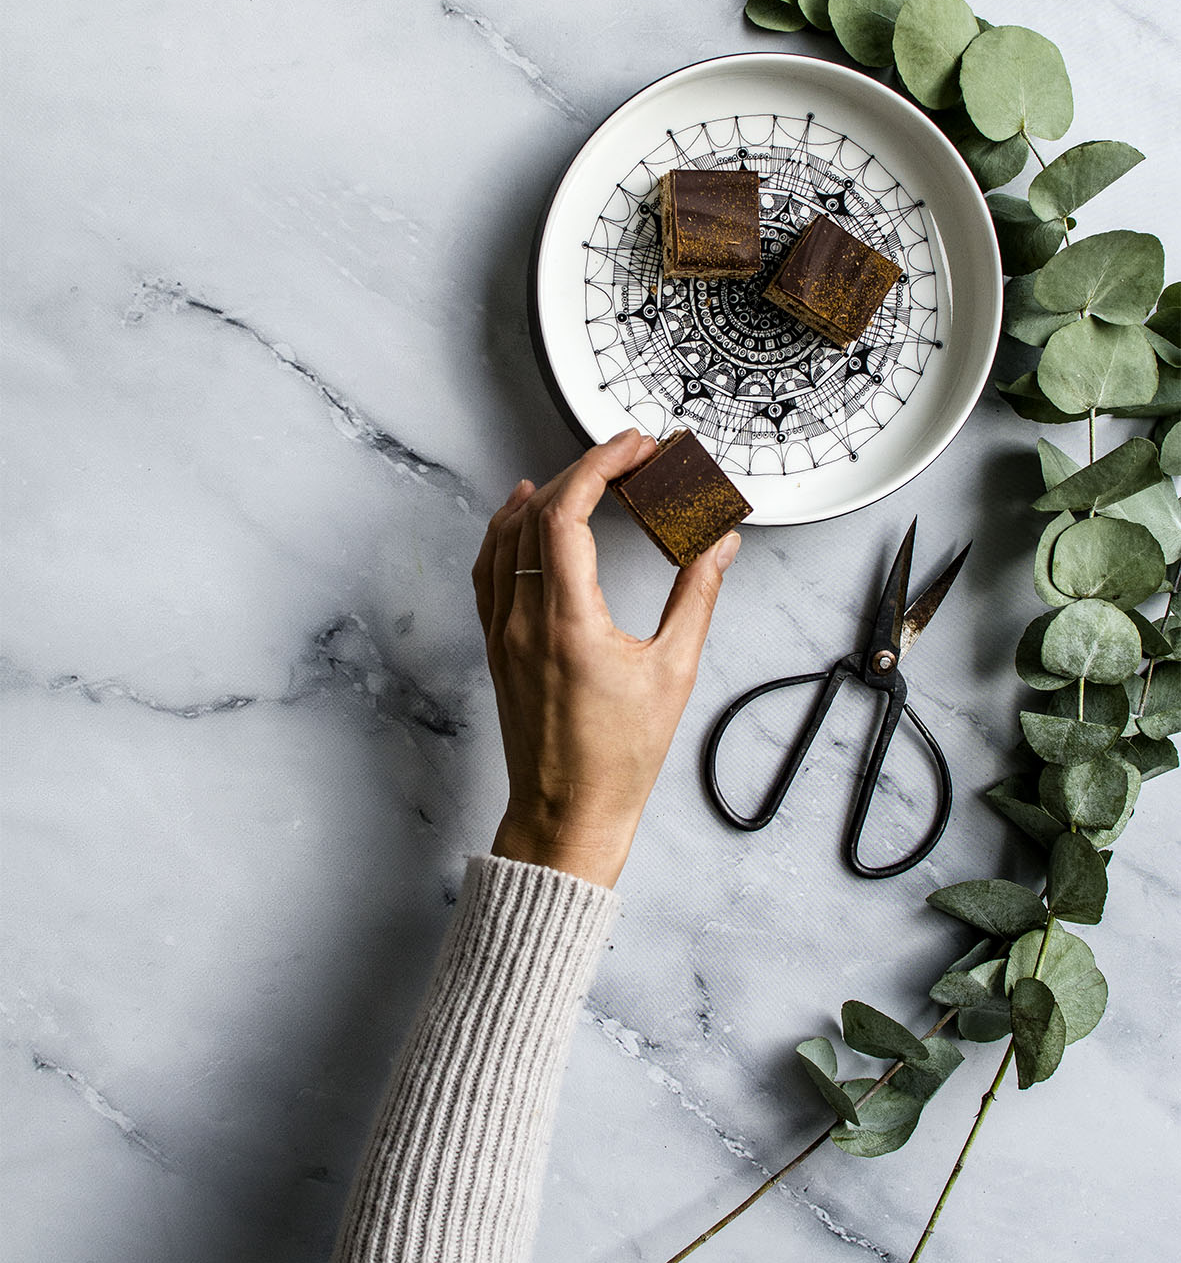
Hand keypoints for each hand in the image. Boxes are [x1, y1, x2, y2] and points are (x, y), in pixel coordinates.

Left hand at [471, 429, 740, 886]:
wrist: (566, 815)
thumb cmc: (618, 759)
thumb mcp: (673, 674)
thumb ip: (696, 598)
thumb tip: (720, 546)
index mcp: (567, 623)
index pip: (567, 515)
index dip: (599, 467)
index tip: (633, 446)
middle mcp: (524, 620)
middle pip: (537, 515)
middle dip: (583, 472)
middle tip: (628, 455)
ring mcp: (502, 632)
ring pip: (506, 537)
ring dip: (545, 494)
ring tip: (587, 472)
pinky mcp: (496, 645)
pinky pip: (489, 569)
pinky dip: (506, 530)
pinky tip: (522, 512)